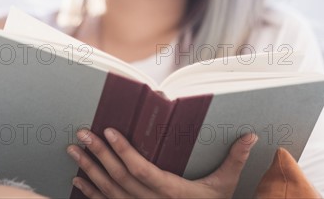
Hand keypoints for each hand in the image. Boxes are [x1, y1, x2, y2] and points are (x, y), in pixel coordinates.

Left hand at [66, 128, 257, 198]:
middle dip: (98, 154)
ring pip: (108, 191)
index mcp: (171, 192)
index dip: (123, 151)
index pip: (141, 170)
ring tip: (73, 151)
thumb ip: (235, 161)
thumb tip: (250, 136)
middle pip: (119, 177)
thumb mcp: (226, 187)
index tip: (109, 131)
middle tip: (82, 134)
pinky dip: (89, 192)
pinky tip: (77, 179)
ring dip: (88, 169)